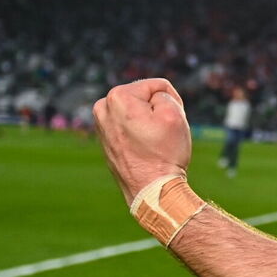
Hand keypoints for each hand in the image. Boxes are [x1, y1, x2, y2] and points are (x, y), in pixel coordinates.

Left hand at [94, 78, 191, 203]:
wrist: (152, 190)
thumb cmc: (165, 153)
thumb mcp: (175, 114)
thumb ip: (164, 94)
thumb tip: (151, 98)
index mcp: (118, 97)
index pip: (158, 86)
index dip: (173, 102)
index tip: (171, 124)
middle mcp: (103, 108)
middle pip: (145, 97)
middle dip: (158, 111)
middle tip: (162, 134)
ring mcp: (101, 125)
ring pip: (138, 112)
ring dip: (150, 122)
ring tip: (153, 142)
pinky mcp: (105, 139)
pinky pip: (130, 126)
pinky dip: (140, 133)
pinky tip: (145, 149)